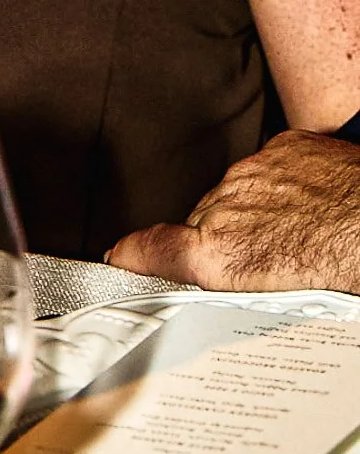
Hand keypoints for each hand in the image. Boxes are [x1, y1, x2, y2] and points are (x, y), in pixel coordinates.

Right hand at [108, 132, 359, 292]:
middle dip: (221, 244)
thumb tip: (213, 296)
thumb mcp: (283, 304)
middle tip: (260, 269)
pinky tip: (311, 208)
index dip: (129, 258)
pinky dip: (281, 188)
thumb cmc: (347, 269)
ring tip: (298, 237)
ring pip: (237, 199)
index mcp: (221, 257)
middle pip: (203, 228)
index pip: (148, 250)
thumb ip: (233, 293)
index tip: (117, 261)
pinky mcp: (282, 149)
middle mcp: (226, 210)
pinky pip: (267, 171)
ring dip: (255, 215)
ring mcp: (254, 174)